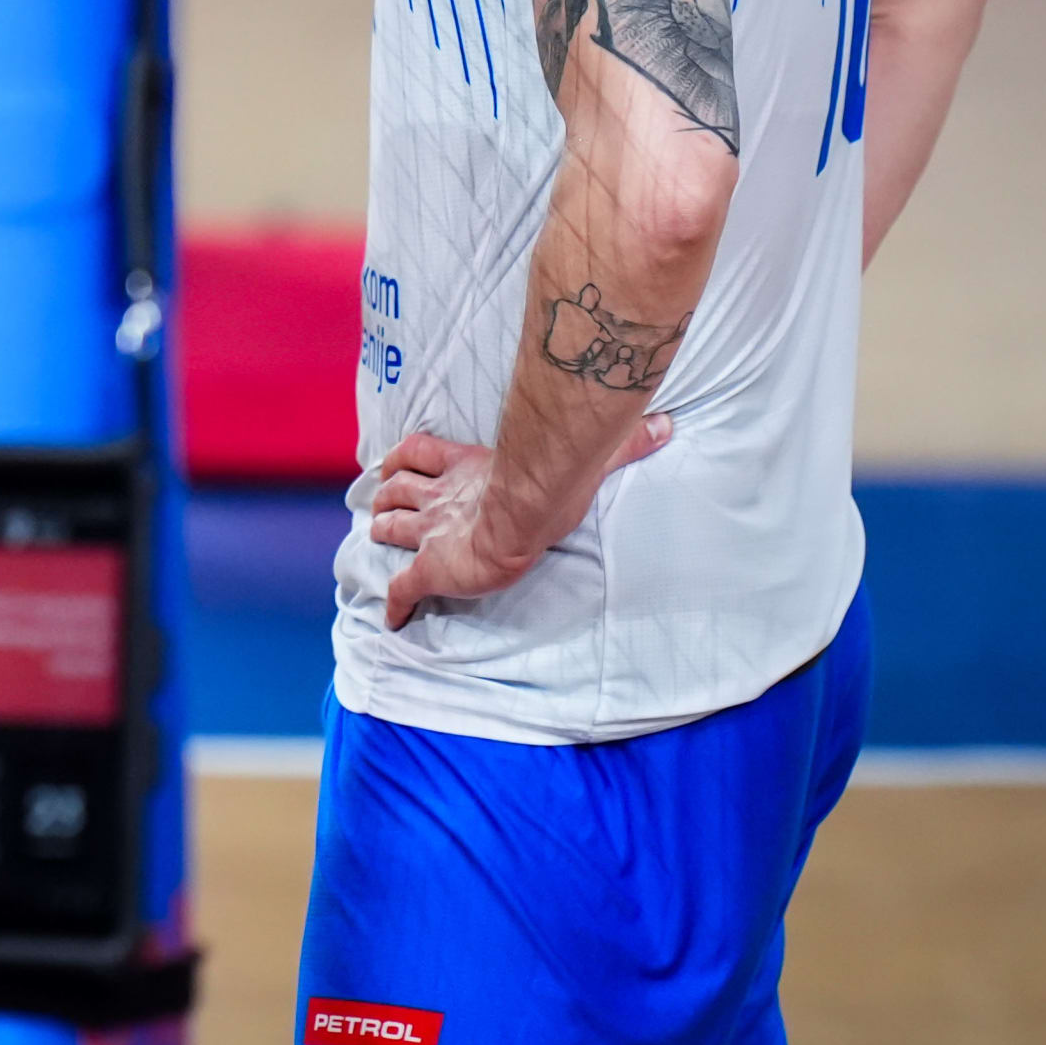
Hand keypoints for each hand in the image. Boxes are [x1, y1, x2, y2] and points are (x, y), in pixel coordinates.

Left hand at [368, 416, 671, 628]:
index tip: (393, 461)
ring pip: (389, 527)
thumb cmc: (549, 487)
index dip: (403, 456)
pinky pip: (401, 590)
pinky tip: (393, 619)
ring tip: (377, 536)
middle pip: (397, 490)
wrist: (523, 517)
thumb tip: (668, 425)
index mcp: (465, 469)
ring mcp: (431, 533)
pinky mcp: (429, 569)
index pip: (419, 451)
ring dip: (382, 531)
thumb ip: (622, 444)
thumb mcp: (584, 458)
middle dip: (388, 496)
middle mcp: (440, 498)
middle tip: (381, 504)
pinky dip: (395, 604)